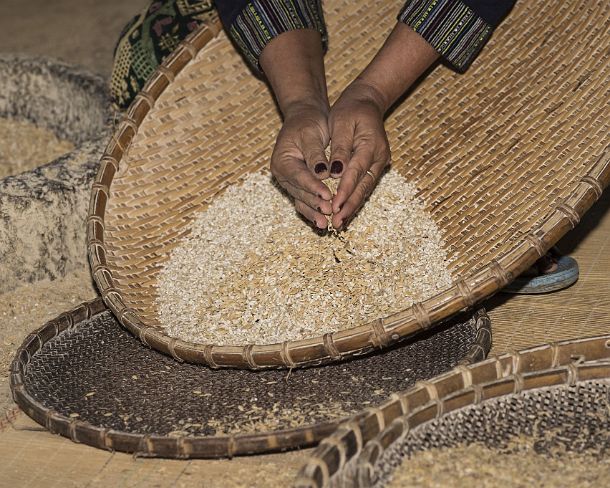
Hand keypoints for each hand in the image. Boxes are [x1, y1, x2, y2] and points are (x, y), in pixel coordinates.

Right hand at [259, 30, 332, 227]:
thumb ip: (315, 154)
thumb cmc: (308, 123)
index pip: (299, 177)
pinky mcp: (299, 187)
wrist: (305, 118)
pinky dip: (313, 212)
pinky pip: (305, 202)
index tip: (327, 196)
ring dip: (313, 213)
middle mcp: (283, 175)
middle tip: (329, 212)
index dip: (313, 188)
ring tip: (325, 225)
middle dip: (314, 204)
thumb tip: (322, 173)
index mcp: (282, 161)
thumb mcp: (310, 133)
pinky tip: (323, 223)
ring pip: (301, 201)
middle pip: (299, 193)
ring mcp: (290, 183)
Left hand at [328, 80, 390, 228]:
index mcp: (370, 145)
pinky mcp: (374, 167)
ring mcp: (379, 163)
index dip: (344, 191)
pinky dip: (354, 200)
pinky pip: (364, 187)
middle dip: (349, 206)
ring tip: (339, 223)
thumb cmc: (351, 110)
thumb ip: (339, 148)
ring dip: (352, 207)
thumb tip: (336, 171)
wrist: (367, 102)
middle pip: (363, 187)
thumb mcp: (341, 122)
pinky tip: (344, 212)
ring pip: (365, 190)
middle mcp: (379, 157)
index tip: (333, 206)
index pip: (355, 172)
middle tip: (336, 222)